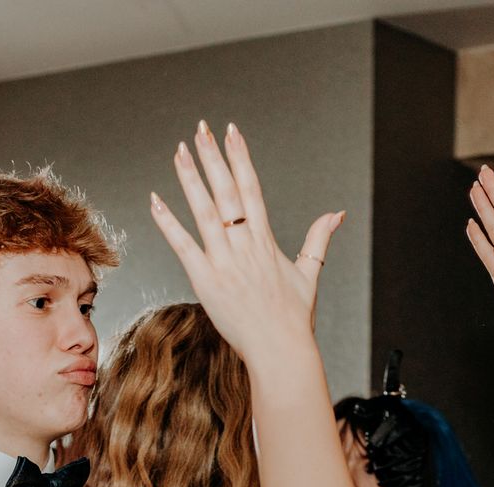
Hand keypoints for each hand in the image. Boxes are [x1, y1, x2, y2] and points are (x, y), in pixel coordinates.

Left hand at [150, 120, 342, 363]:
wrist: (280, 351)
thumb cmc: (293, 318)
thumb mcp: (310, 273)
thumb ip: (319, 239)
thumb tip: (337, 214)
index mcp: (266, 241)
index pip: (252, 188)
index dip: (240, 157)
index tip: (231, 132)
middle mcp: (245, 246)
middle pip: (227, 191)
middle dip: (213, 157)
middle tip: (200, 130)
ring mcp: (224, 262)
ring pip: (204, 211)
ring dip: (190, 179)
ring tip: (180, 152)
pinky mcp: (205, 280)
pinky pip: (183, 245)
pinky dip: (168, 221)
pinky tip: (156, 199)